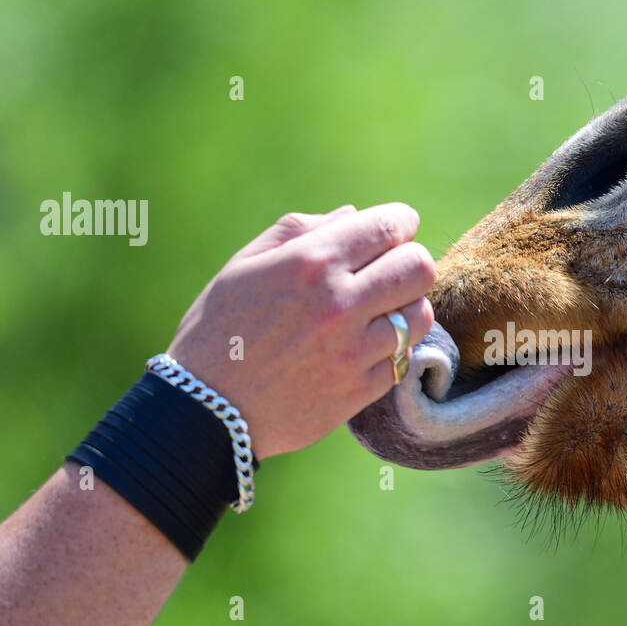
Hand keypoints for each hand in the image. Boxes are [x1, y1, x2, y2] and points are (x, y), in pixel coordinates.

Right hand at [166, 203, 435, 457]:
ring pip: (420, 315)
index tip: (397, 229)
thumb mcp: (245, 266)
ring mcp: (354, 350)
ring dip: (406, 307)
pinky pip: (403, 358)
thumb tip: (353, 215)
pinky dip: (392, 350)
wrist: (206, 411)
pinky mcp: (361, 389)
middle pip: (419, 267)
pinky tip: (365, 347)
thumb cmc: (218, 329)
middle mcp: (339, 303)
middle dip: (410, 261)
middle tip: (392, 270)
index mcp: (311, 263)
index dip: (401, 221)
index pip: (389, 226)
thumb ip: (300, 232)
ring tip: (381, 312)